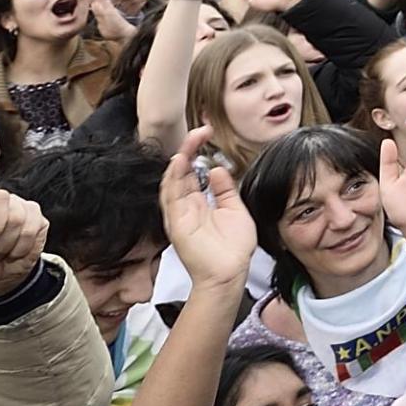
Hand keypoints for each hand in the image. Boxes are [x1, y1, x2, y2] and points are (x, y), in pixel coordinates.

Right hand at [158, 132, 256, 290]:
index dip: (196, 152)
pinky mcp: (176, 224)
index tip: (206, 134)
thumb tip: (216, 168)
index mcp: (200, 204)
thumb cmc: (233, 249)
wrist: (229, 274)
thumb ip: (225, 189)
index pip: (193, 172)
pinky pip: (170, 198)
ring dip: (178, 160)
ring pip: (172, 182)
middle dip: (187, 149)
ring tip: (188, 142)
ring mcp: (179, 215)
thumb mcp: (235, 210)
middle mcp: (186, 207)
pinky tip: (179, 163)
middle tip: (198, 131)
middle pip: (180, 173)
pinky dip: (172, 179)